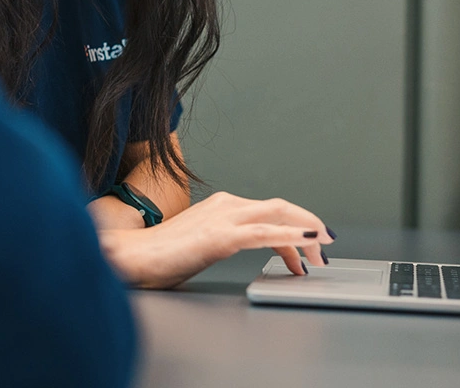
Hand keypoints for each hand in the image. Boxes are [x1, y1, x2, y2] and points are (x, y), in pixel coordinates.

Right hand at [96, 190, 333, 288]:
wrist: (134, 256)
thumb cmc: (162, 254)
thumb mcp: (201, 242)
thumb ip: (223, 239)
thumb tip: (244, 248)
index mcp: (220, 205)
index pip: (267, 210)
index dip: (294, 227)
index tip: (307, 250)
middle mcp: (225, 204)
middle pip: (280, 207)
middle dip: (309, 225)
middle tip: (326, 250)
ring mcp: (223, 218)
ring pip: (278, 214)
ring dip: (307, 232)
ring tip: (322, 252)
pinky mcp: (221, 236)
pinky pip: (265, 233)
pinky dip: (292, 235)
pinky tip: (308, 243)